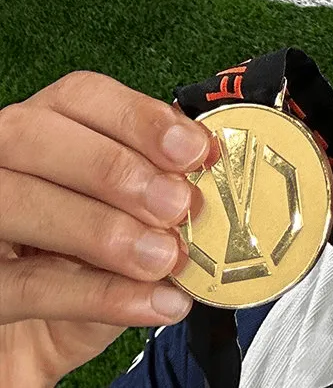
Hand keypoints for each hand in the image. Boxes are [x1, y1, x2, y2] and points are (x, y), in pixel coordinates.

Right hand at [0, 73, 211, 383]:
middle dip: (115, 168)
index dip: (138, 116)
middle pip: (36, 136)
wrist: (33, 345)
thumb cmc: (84, 265)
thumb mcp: (126, 216)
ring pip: (18, 200)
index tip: (194, 150)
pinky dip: (98, 294)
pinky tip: (153, 303)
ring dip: (102, 229)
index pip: (79, 95)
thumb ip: (155, 181)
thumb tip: (206, 166)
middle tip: (179, 206)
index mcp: (41, 129)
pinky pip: (25, 284)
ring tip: (165, 259)